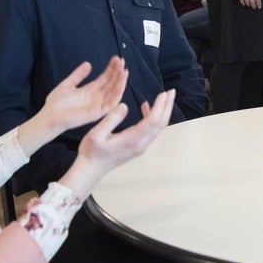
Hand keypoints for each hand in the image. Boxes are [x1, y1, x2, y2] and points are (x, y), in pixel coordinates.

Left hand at [18, 58, 127, 155]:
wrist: (49, 116)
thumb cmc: (56, 103)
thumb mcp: (68, 84)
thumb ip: (78, 75)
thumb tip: (88, 64)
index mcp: (91, 90)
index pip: (105, 78)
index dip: (112, 68)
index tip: (117, 58)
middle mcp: (97, 97)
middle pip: (112, 83)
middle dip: (118, 72)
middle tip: (122, 60)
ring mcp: (98, 105)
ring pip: (114, 92)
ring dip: (121, 81)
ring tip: (124, 70)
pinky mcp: (97, 113)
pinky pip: (111, 104)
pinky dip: (117, 95)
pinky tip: (121, 85)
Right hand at [61, 89, 175, 198]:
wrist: (91, 170)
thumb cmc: (91, 152)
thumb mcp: (96, 134)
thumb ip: (111, 119)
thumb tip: (124, 106)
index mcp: (132, 140)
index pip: (153, 121)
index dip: (160, 106)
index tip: (163, 93)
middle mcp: (140, 144)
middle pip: (160, 124)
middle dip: (167, 106)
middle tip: (171, 91)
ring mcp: (141, 146)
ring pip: (158, 127)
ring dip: (162, 112)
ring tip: (163, 97)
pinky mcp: (138, 146)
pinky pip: (151, 130)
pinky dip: (153, 117)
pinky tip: (146, 108)